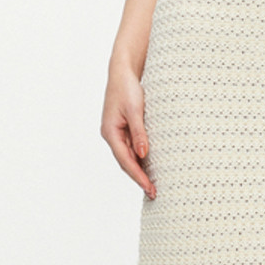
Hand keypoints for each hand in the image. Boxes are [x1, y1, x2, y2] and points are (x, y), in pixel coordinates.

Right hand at [101, 66, 155, 199]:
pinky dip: (139, 158)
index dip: (138, 176)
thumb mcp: (135, 110)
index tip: (150, 188)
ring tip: (152, 185)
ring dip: (139, 170)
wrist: (122, 71)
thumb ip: (139, 133)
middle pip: (125, 162)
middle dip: (139, 178)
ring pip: (128, 157)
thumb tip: (143, 155)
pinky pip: (131, 148)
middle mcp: (111, 135)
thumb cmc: (127, 88)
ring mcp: (116, 132)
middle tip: (154, 193)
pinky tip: (149, 165)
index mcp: (110, 132)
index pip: (125, 160)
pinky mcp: (122, 128)